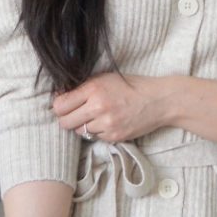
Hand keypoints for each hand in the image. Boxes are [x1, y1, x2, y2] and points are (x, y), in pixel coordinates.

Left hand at [51, 73, 172, 143]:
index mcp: (94, 88)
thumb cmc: (131, 86)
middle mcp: (98, 107)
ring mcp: (106, 124)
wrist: (158, 101)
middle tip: (75, 114)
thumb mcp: (106, 78)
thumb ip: (83, 86)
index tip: (64, 106)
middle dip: (67, 119)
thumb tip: (60, 95)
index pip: (60, 105)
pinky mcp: (114, 137)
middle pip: (65, 122)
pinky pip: (94, 138)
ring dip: (83, 126)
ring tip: (96, 117)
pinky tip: (108, 123)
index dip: (59, 107)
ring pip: (79, 131)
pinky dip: (97, 132)